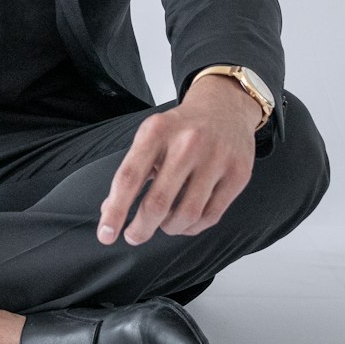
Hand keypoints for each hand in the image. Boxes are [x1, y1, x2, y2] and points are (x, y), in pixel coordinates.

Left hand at [97, 74, 259, 245]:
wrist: (225, 107)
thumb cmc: (180, 129)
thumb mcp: (149, 138)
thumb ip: (130, 173)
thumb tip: (110, 212)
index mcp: (156, 131)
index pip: (129, 178)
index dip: (115, 211)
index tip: (106, 234)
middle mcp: (187, 143)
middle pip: (158, 203)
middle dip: (140, 229)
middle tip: (133, 236)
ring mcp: (216, 158)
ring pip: (187, 215)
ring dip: (169, 228)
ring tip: (163, 223)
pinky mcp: (238, 173)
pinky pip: (210, 216)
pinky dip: (192, 227)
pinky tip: (184, 221)